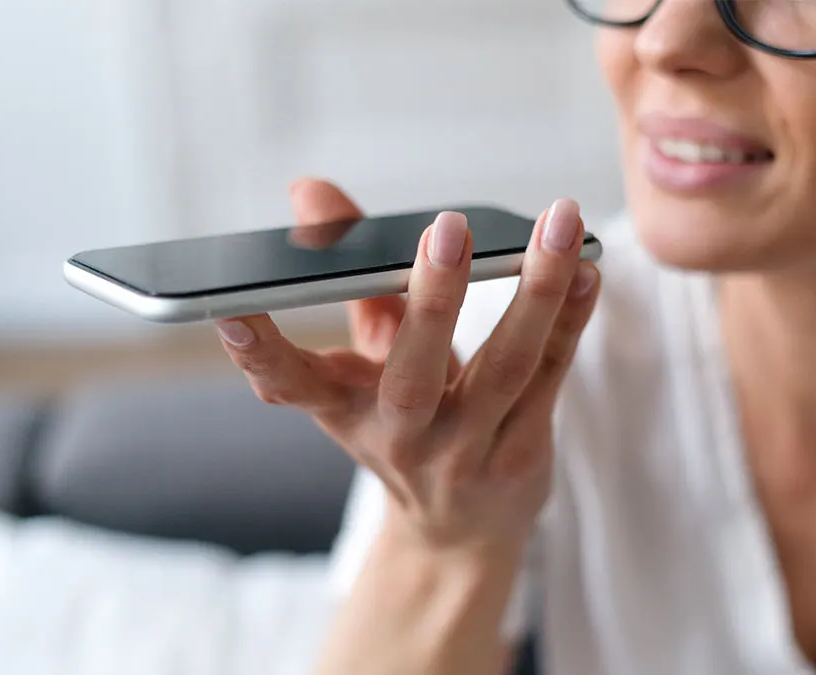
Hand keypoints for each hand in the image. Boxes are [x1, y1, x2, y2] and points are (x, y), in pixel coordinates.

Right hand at [215, 178, 600, 553]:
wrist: (460, 530)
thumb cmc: (407, 422)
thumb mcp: (365, 359)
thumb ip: (350, 274)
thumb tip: (310, 191)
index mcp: (345, 411)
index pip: (288, 384)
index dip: (255, 351)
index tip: (228, 309)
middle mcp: (401, 438)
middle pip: (413, 376)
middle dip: (432, 301)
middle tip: (446, 228)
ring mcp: (467, 453)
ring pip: (505, 369)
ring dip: (535, 294)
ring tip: (557, 224)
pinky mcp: (522, 455)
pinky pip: (553, 377)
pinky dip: (571, 319)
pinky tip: (587, 268)